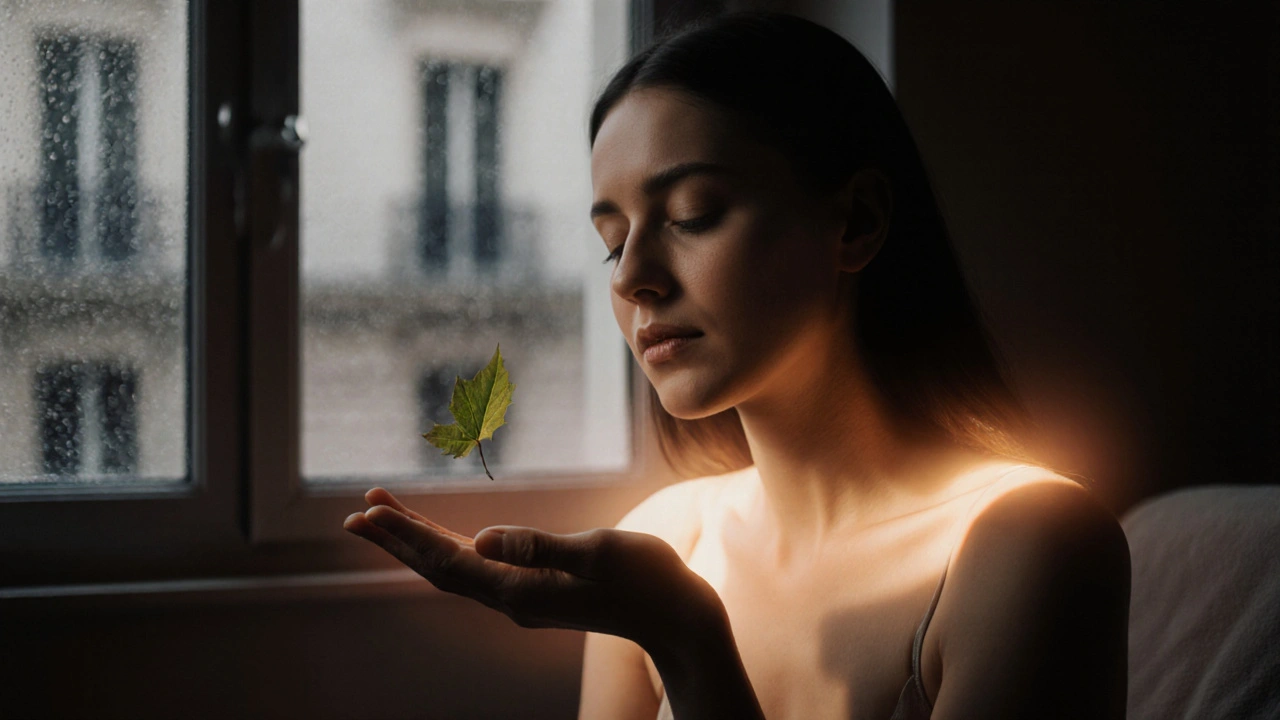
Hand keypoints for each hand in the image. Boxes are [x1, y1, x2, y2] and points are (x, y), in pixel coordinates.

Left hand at [344, 488, 726, 651]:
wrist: (676, 616)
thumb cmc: (645, 578)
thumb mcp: (596, 552)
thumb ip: (539, 545)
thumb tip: (483, 539)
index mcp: (520, 589)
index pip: (447, 560)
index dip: (405, 536)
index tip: (368, 513)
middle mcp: (512, 598)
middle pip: (440, 568)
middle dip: (398, 540)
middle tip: (358, 514)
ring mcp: (523, 596)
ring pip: (456, 569)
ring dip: (420, 544)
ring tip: (386, 518)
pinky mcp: (537, 589)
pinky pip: (480, 568)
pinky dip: (452, 548)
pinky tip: (444, 537)